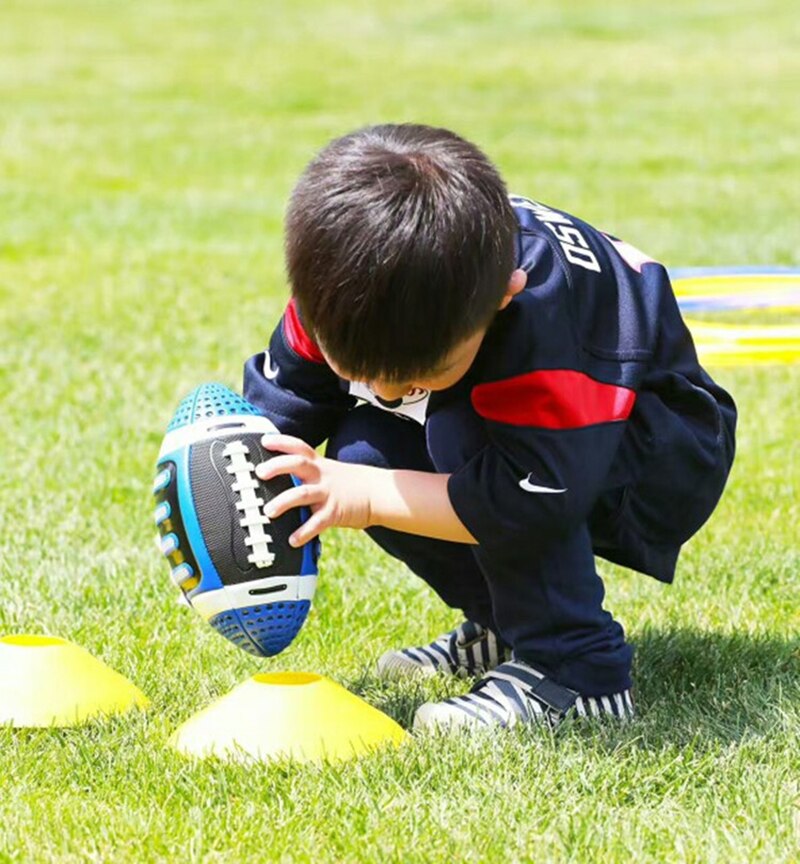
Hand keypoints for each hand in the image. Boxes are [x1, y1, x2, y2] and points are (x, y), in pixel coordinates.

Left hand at [256, 435, 374, 546]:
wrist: (377, 493)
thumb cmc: (349, 484)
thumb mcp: (329, 472)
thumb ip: (307, 475)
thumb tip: (280, 480)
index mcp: (319, 465)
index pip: (299, 447)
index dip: (282, 442)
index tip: (264, 441)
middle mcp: (322, 476)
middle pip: (298, 464)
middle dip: (278, 466)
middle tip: (260, 472)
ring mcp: (328, 493)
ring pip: (303, 494)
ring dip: (284, 502)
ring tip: (269, 511)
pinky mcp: (334, 512)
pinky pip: (317, 522)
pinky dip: (304, 532)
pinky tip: (293, 540)